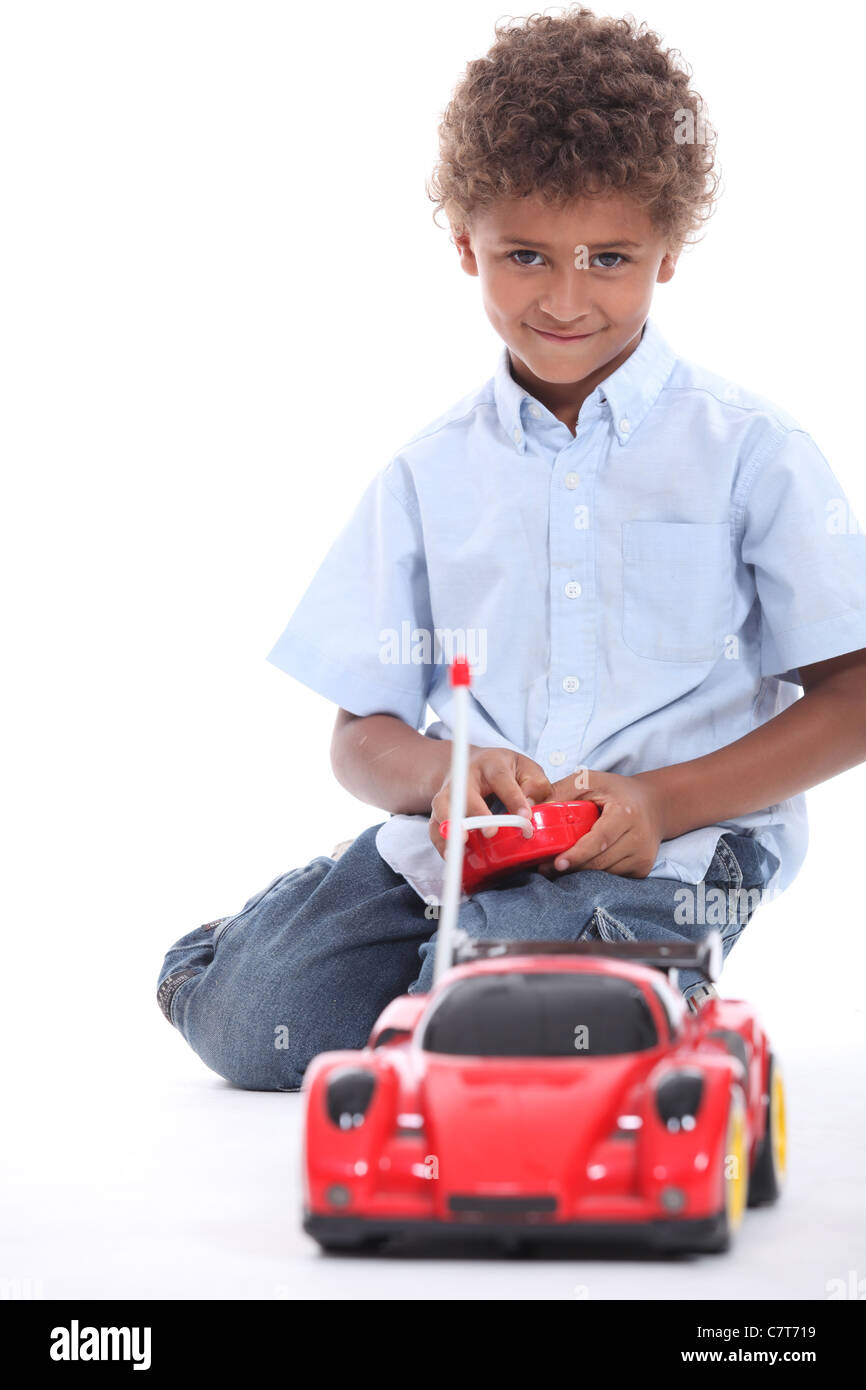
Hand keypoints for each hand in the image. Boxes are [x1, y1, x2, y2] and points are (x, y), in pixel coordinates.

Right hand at [429, 748, 554, 859]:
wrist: (472, 764)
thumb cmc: (506, 770)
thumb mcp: (527, 769)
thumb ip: (535, 785)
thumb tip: (531, 808)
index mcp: (490, 763)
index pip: (501, 778)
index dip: (513, 798)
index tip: (525, 817)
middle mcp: (464, 776)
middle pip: (463, 790)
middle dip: (476, 812)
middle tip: (490, 833)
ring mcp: (448, 793)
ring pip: (442, 807)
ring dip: (450, 827)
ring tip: (460, 846)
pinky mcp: (439, 811)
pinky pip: (434, 827)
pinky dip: (441, 843)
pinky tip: (451, 857)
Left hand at [532, 768, 664, 879]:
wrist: (654, 804)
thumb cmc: (616, 791)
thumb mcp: (588, 781)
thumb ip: (559, 791)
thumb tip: (529, 806)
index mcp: (626, 814)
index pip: (599, 840)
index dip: (578, 854)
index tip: (557, 863)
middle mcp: (639, 837)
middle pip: (600, 861)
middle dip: (571, 867)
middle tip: (544, 867)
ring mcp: (643, 855)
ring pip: (604, 873)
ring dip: (580, 872)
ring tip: (557, 865)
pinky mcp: (643, 868)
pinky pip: (613, 877)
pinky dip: (595, 874)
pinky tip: (582, 865)